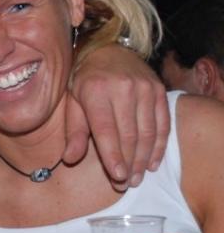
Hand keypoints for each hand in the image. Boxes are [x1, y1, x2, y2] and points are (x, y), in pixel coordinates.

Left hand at [65, 44, 168, 190]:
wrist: (106, 48)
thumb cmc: (83, 79)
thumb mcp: (71, 101)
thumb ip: (74, 131)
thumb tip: (70, 159)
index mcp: (95, 91)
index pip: (106, 130)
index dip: (113, 156)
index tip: (117, 177)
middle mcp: (122, 88)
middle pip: (129, 135)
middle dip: (128, 163)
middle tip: (125, 185)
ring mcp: (144, 88)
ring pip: (147, 132)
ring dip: (143, 159)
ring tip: (137, 178)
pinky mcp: (158, 89)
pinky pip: (162, 123)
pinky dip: (159, 145)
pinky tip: (152, 162)